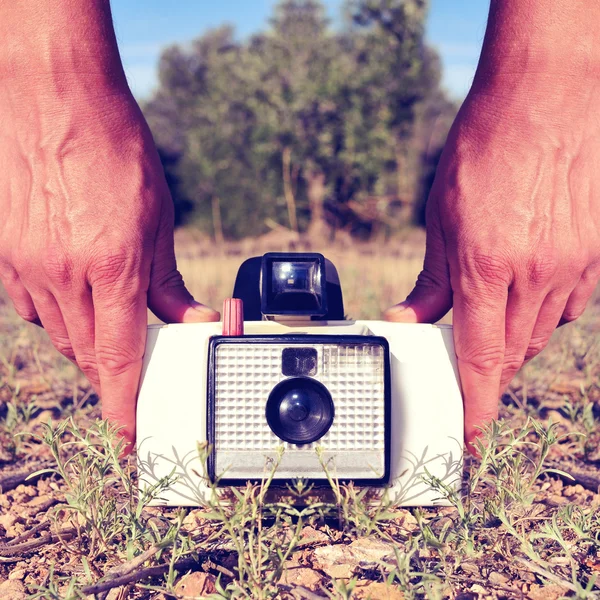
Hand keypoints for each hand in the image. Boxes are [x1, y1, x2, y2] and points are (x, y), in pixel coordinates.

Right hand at [0, 84, 218, 446]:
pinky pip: (31, 309)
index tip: (126, 437)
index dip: (124, 405)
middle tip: (128, 387)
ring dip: (86, 351)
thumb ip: (169, 281)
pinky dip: (57, 320)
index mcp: (112, 266)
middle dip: (110, 380)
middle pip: (88, 355)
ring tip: (108, 345)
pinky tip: (74, 307)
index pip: (120, 358)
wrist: (56, 98)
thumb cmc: (116, 151)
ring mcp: (30, 265)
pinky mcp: (9, 254)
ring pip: (59, 337)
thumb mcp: (160, 218)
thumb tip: (193, 321)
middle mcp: (65, 274)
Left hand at [386, 81, 599, 450]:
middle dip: (489, 376)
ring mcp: (570, 264)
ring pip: (540, 336)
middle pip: (512, 354)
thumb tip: (410, 318)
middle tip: (470, 379)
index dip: (475, 403)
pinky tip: (526, 304)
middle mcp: (534, 273)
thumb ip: (431, 279)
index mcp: (486, 266)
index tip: (470, 433)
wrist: (543, 99)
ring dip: (514, 348)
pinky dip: (543, 318)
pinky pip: (569, 308)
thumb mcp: (440, 217)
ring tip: (492, 341)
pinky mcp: (592, 254)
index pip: (480, 357)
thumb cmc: (483, 151)